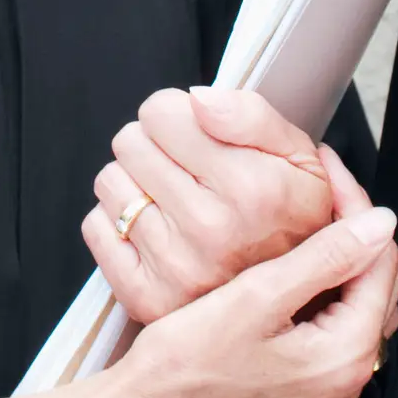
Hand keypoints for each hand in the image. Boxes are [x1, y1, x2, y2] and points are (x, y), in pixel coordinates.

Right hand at [0, 172, 397, 397]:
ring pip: (353, 303)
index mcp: (346, 355)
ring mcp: (324, 386)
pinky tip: (289, 265)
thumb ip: (326, 257)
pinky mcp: (300, 387)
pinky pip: (330, 327)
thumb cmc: (185, 368)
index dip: (355, 206)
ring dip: (338, 258)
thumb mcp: (257, 298)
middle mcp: (346, 377)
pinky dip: (320, 290)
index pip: (379, 260)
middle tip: (319, 187)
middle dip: (353, 231)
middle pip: (375, 283)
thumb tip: (379, 223)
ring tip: (305, 218)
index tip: (326, 170)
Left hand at [83, 85, 333, 324]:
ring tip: (172, 201)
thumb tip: (196, 100)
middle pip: (129, 142)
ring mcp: (175, 268)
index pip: (159, 113)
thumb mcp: (301, 157)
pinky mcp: (145, 297)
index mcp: (251, 188)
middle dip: (155, 146)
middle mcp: (210, 230)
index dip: (177, 116)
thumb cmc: (292, 220)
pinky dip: (119, 223)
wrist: (294, 296)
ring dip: (137, 184)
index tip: (195, 136)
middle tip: (186, 170)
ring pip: (110, 182)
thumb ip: (252, 115)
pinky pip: (97, 227)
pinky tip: (157, 230)